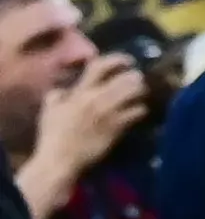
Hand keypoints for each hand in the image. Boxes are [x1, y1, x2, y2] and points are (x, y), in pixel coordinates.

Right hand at [13, 62, 146, 218]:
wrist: (60, 159)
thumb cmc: (53, 135)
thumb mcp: (49, 111)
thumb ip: (56, 96)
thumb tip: (61, 89)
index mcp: (80, 92)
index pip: (99, 66)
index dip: (117, 59)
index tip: (128, 62)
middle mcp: (96, 98)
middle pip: (126, 78)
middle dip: (137, 78)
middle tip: (139, 82)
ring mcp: (108, 112)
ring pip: (135, 93)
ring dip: (142, 93)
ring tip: (141, 96)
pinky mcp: (117, 126)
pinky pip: (137, 112)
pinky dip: (141, 110)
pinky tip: (139, 113)